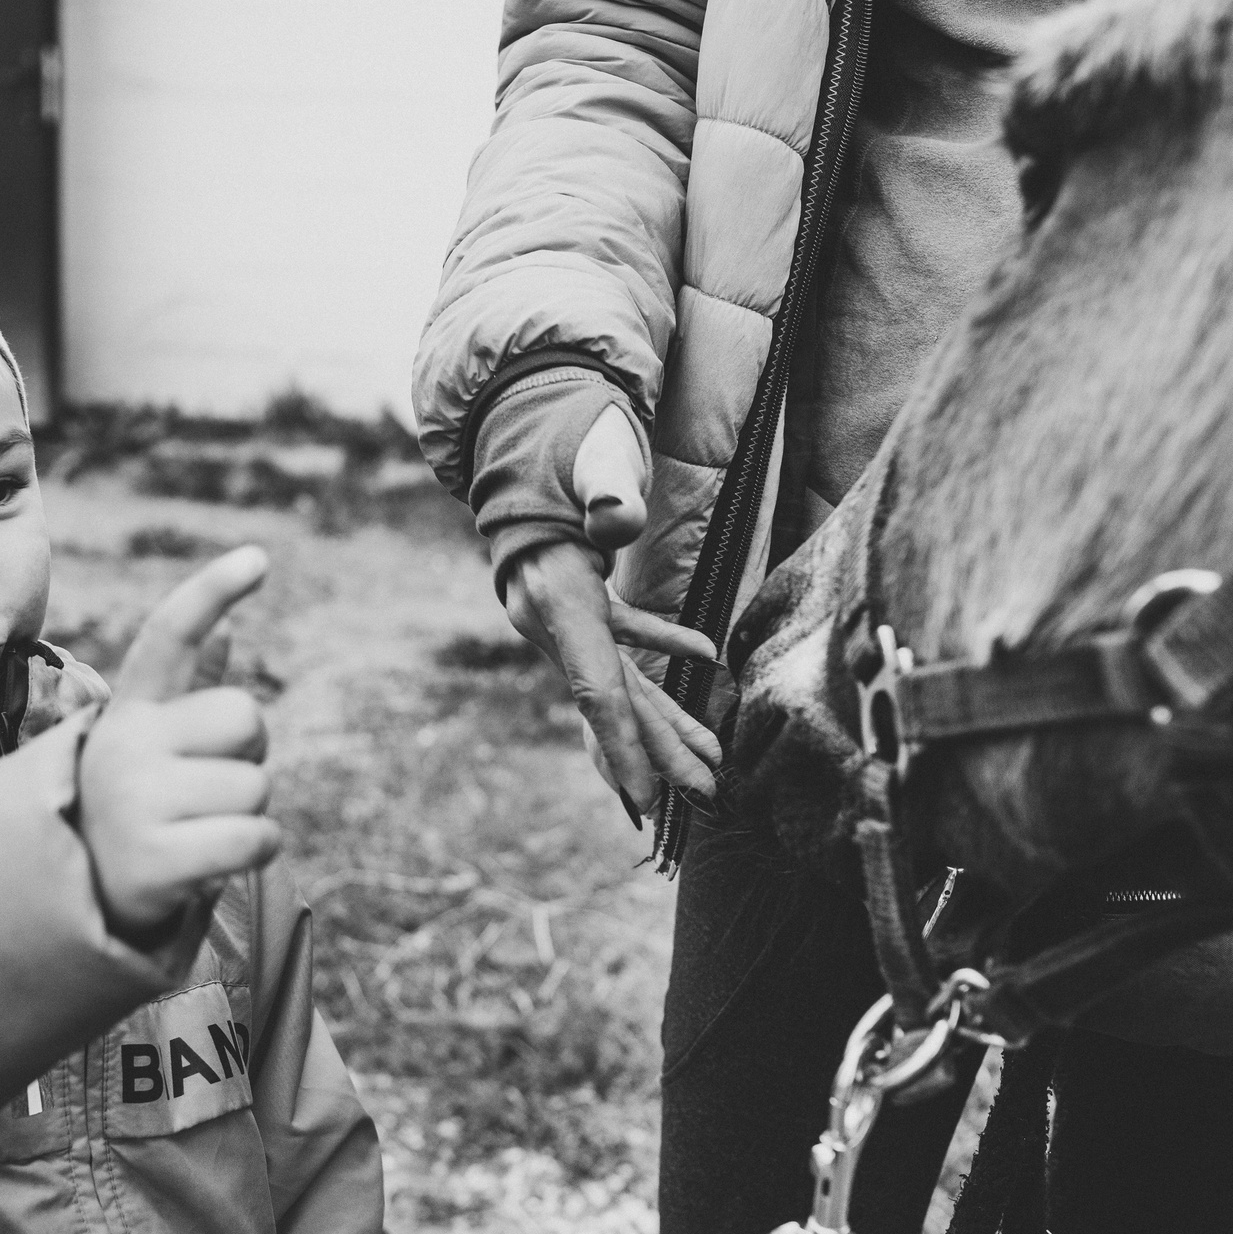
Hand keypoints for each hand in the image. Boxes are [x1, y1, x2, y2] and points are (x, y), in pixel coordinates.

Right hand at [79, 546, 280, 941]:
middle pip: (245, 717)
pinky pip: (256, 838)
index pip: (170, 635)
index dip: (213, 591)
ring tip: (198, 832)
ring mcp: (133, 802)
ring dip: (247, 815)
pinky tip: (212, 861)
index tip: (260, 557)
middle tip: (206, 790)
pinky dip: (253, 851)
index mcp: (129, 711)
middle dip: (247, 756)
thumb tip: (228, 628)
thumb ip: (190, 692)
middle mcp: (123, 745)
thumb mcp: (153, 746)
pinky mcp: (152, 861)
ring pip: (257, 786)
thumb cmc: (138, 810)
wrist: (82, 901)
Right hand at [502, 406, 722, 817]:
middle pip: (614, 702)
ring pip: (620, 680)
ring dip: (667, 721)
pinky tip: (706, 655)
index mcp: (559, 602)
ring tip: (709, 764)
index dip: (624, 747)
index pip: (596, 690)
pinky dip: (662, 652)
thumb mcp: (587, 462)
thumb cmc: (561, 446)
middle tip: (705, 798)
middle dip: (660, 754)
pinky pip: (622, 641)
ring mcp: (563, 615)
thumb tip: (619, 521)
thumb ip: (606, 490)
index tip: (644, 800)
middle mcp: (554, 621)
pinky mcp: (580, 599)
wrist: (523, 433)